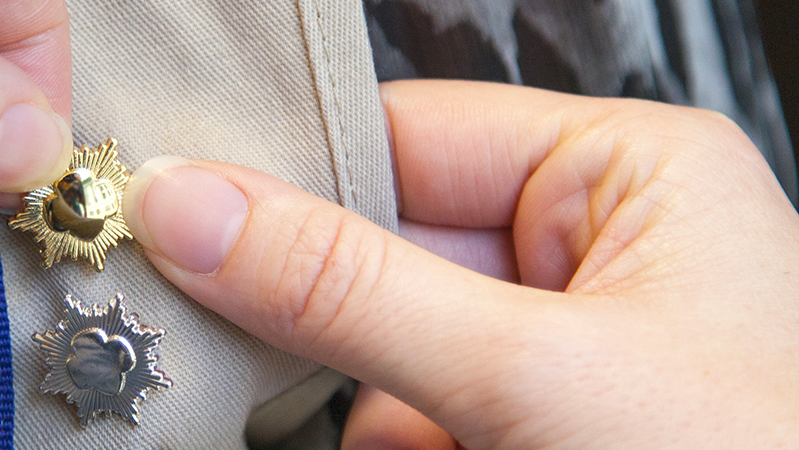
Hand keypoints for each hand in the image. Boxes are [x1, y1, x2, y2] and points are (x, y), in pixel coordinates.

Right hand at [123, 80, 798, 448]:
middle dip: (301, 311)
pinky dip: (381, 446)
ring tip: (251, 408)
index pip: (408, 136)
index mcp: (629, 173)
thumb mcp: (538, 373)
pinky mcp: (559, 444)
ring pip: (396, 357)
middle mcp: (605, 255)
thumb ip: (354, 292)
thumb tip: (200, 208)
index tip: (169, 213)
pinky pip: (432, 426)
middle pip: (391, 253)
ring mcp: (582, 365)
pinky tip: (342, 446)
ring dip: (330, 400)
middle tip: (188, 334)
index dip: (286, 175)